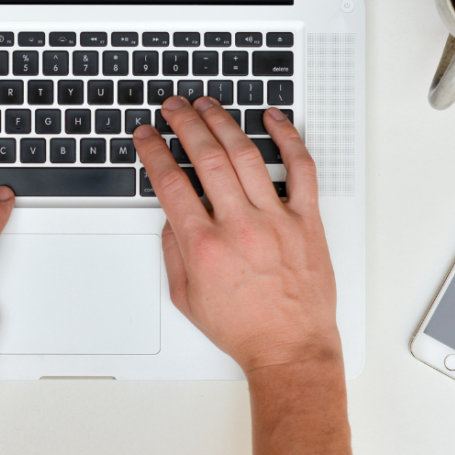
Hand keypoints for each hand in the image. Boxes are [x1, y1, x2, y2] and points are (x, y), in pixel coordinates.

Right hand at [133, 97, 340, 375]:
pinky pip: (301, 168)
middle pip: (206, 157)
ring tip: (208, 105)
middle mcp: (240, 226)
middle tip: (173, 107)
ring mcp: (276, 219)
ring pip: (246, 155)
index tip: (147, 136)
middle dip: (184, 124)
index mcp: (205, 246)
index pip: (171, 182)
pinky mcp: (306, 220)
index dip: (153, 151)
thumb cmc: (243, 328)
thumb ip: (173, 251)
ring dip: (223, 122)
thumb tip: (172, 215)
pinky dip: (288, 138)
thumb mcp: (186, 297)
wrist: (290, 349)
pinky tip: (273, 119)